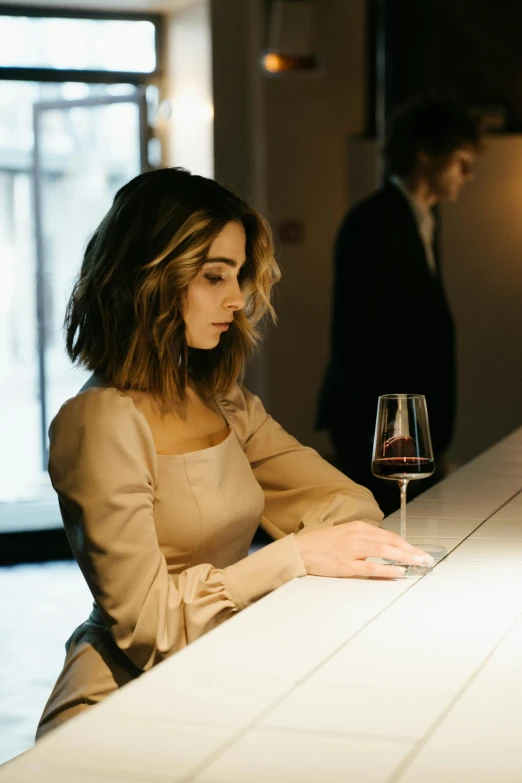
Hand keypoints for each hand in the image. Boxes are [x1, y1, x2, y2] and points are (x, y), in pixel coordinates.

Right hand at [294, 520, 433, 578]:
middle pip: (391, 542)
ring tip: (419, 564)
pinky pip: (371, 567)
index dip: (406, 544)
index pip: (389, 535)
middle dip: (411, 551)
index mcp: (358, 527)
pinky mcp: (346, 565)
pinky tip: (399, 571)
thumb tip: (382, 547)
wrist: (300, 550)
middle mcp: (357, 535)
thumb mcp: (344, 534)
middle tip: (426, 558)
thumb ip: (363, 539)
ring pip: (385, 551)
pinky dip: (387, 569)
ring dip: (405, 558)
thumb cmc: (321, 544)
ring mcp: (352, 550)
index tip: (418, 551)